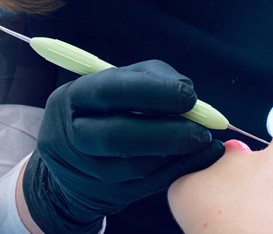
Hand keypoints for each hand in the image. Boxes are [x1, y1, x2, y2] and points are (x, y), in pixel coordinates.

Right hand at [22, 60, 224, 233]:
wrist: (73, 157)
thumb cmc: (105, 109)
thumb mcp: (118, 82)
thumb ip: (151, 78)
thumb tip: (187, 91)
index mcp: (72, 97)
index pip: (110, 91)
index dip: (153, 93)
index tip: (189, 96)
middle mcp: (70, 135)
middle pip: (117, 136)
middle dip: (167, 133)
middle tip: (202, 131)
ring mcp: (85, 170)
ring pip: (134, 167)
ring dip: (175, 154)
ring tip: (201, 142)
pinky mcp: (104, 194)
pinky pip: (146, 185)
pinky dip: (175, 170)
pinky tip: (196, 158)